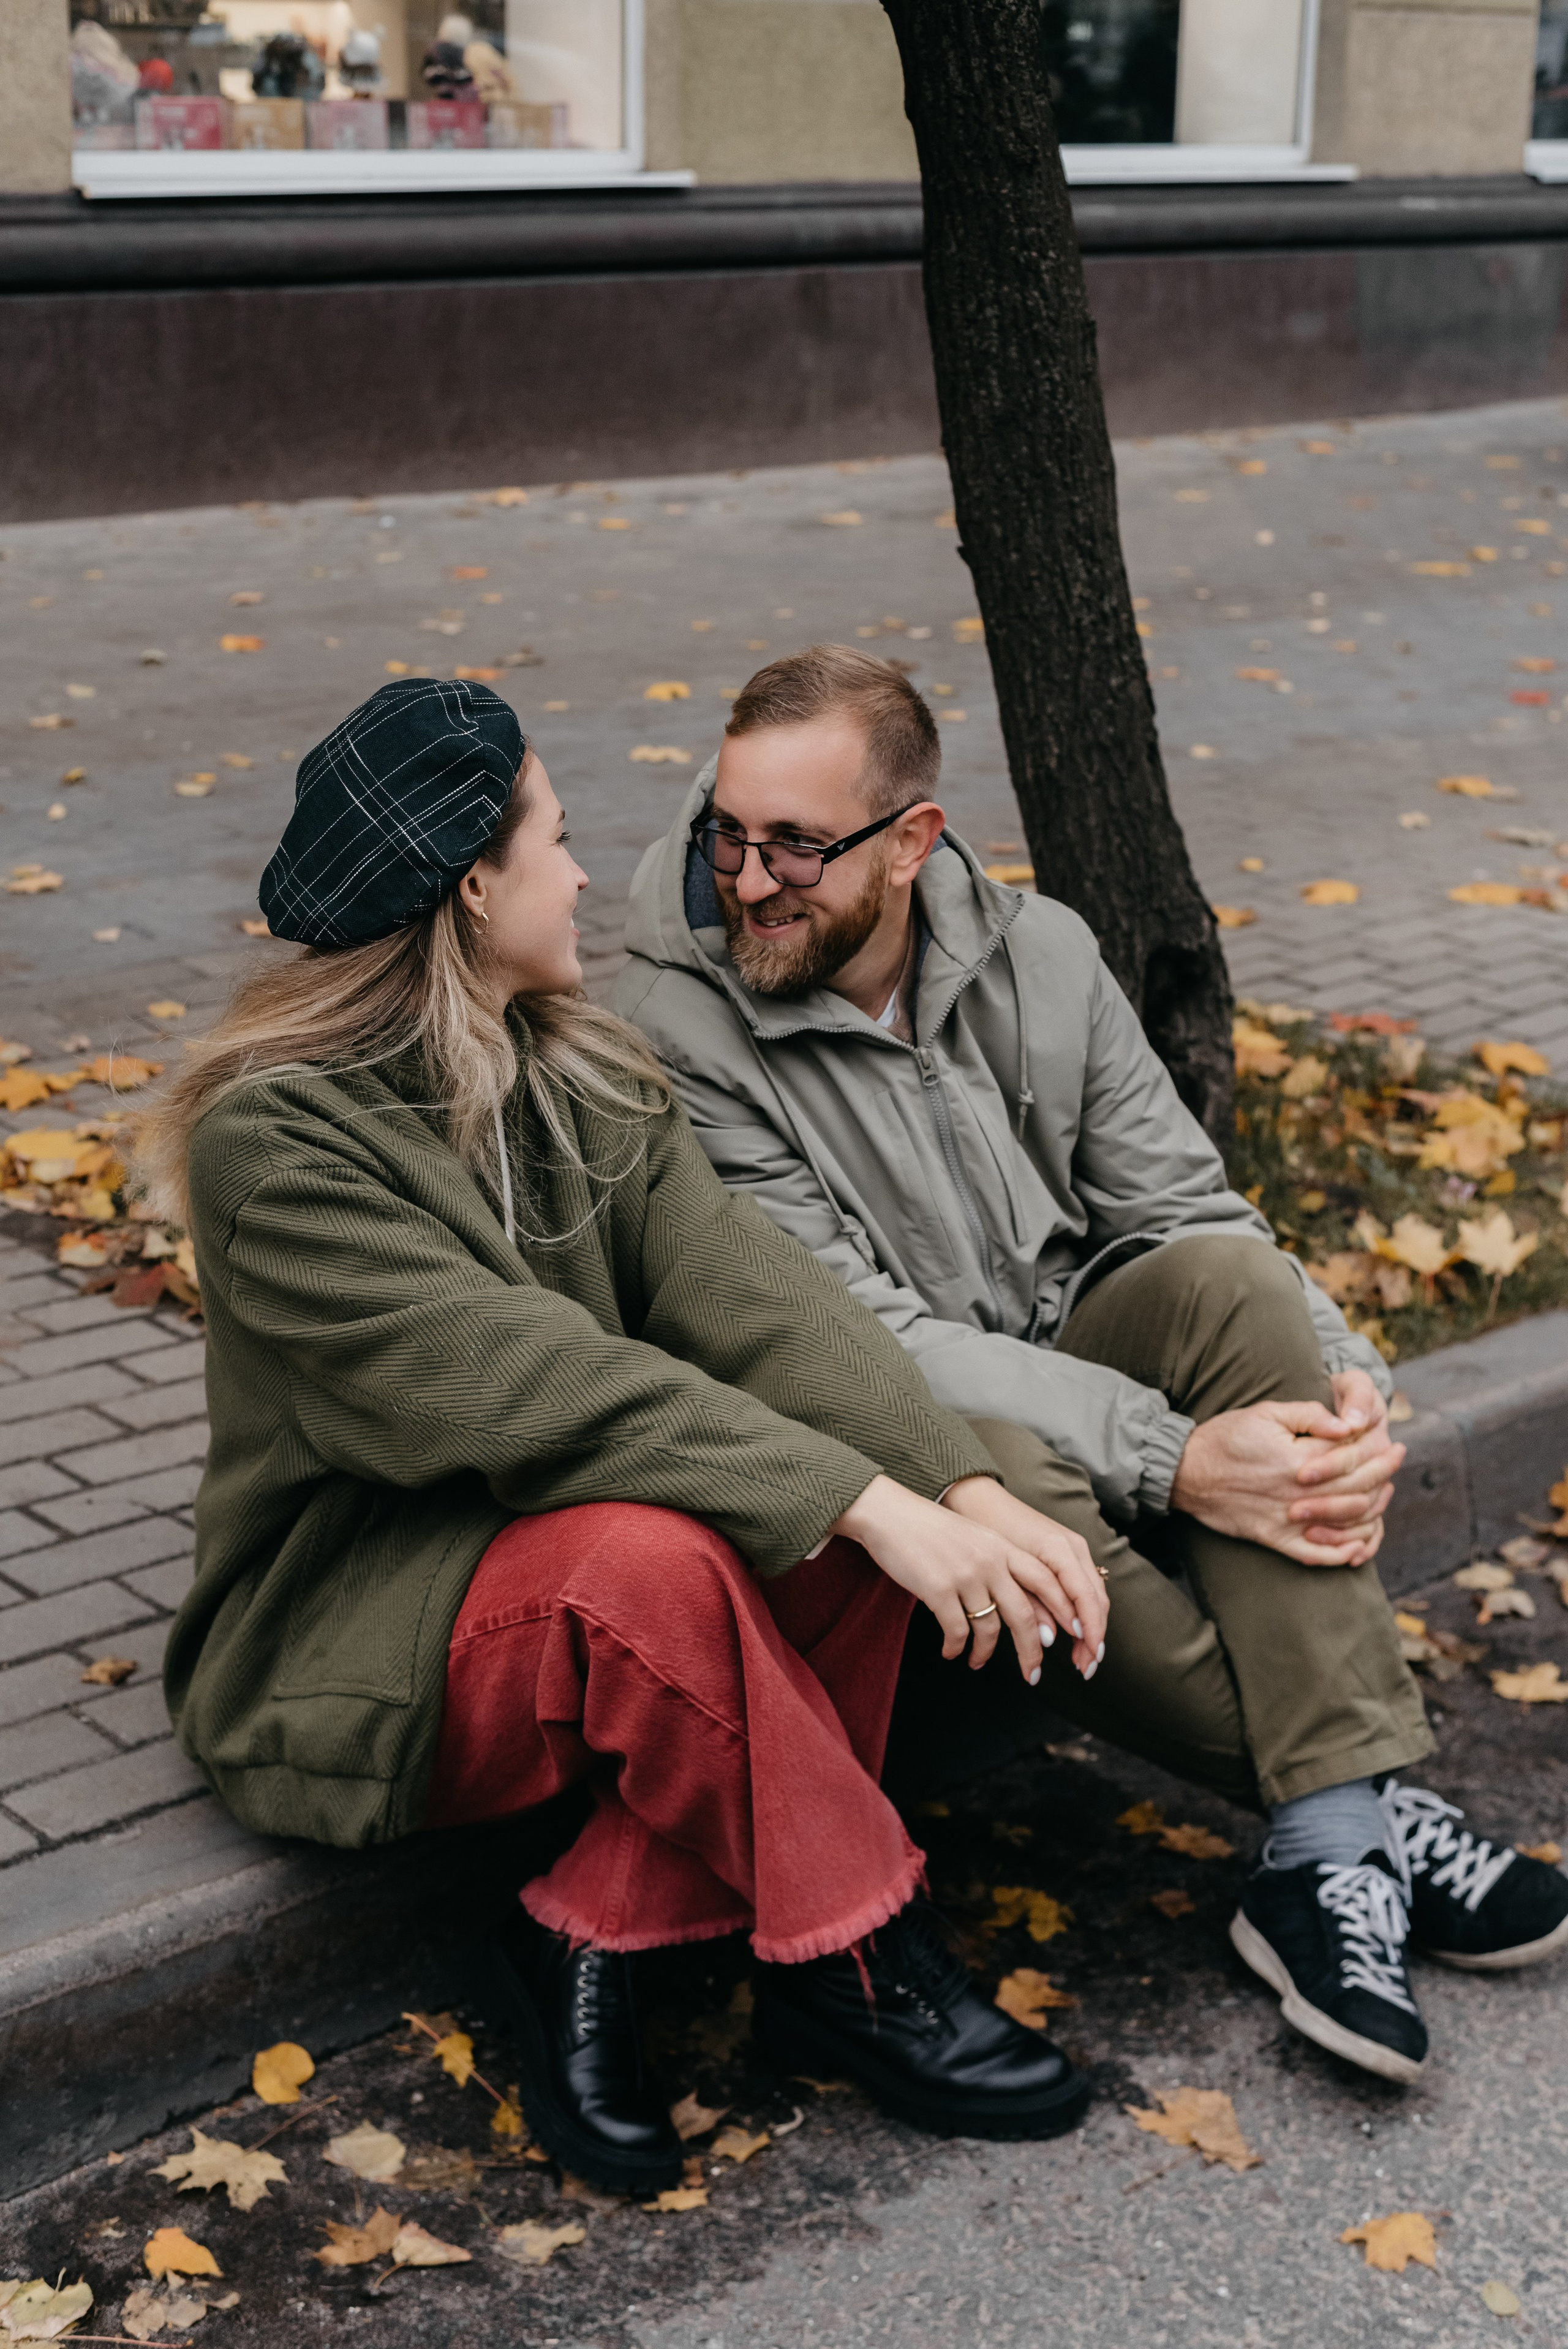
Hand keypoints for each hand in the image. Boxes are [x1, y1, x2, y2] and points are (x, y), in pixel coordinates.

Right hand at [829, 1474, 1105, 1682]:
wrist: (891, 1514)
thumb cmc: (930, 1529)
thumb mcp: (975, 1538)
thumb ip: (998, 1563)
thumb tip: (1018, 1604)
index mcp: (1003, 1547)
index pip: (1047, 1581)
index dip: (1064, 1611)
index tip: (1073, 1637)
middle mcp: (990, 1561)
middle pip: (1025, 1614)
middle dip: (1032, 1650)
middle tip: (1033, 1674)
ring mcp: (965, 1575)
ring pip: (990, 1628)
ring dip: (985, 1653)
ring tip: (977, 1662)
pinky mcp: (938, 1589)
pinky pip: (957, 1631)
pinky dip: (956, 1647)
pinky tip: (951, 1652)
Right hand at [1170, 1398, 1404, 1567]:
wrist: (1187, 1472)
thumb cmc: (1227, 1437)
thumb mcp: (1266, 1412)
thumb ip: (1310, 1415)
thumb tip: (1348, 1425)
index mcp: (1297, 1460)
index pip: (1352, 1457)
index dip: (1378, 1450)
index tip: (1394, 1442)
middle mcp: (1296, 1494)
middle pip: (1356, 1489)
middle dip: (1384, 1474)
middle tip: (1398, 1459)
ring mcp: (1286, 1520)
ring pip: (1344, 1523)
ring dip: (1373, 1510)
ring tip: (1384, 1493)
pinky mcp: (1274, 1539)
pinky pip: (1316, 1554)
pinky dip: (1342, 1554)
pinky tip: (1359, 1546)